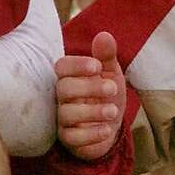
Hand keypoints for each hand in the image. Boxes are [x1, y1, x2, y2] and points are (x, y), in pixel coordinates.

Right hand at [55, 31, 126, 160]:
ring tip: (112, 110)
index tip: (97, 66)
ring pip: (66, 114)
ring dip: (91, 111)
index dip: (76, 65)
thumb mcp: (111, 75)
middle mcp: (62, 98)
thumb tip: (104, 35)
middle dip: (88, 87)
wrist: (111, 127)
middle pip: (63, 88)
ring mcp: (64, 119)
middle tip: (112, 88)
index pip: (61, 67)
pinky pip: (72, 138)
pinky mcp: (70, 140)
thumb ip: (107, 57)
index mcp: (70, 77)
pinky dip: (90, 134)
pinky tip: (106, 129)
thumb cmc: (106, 96)